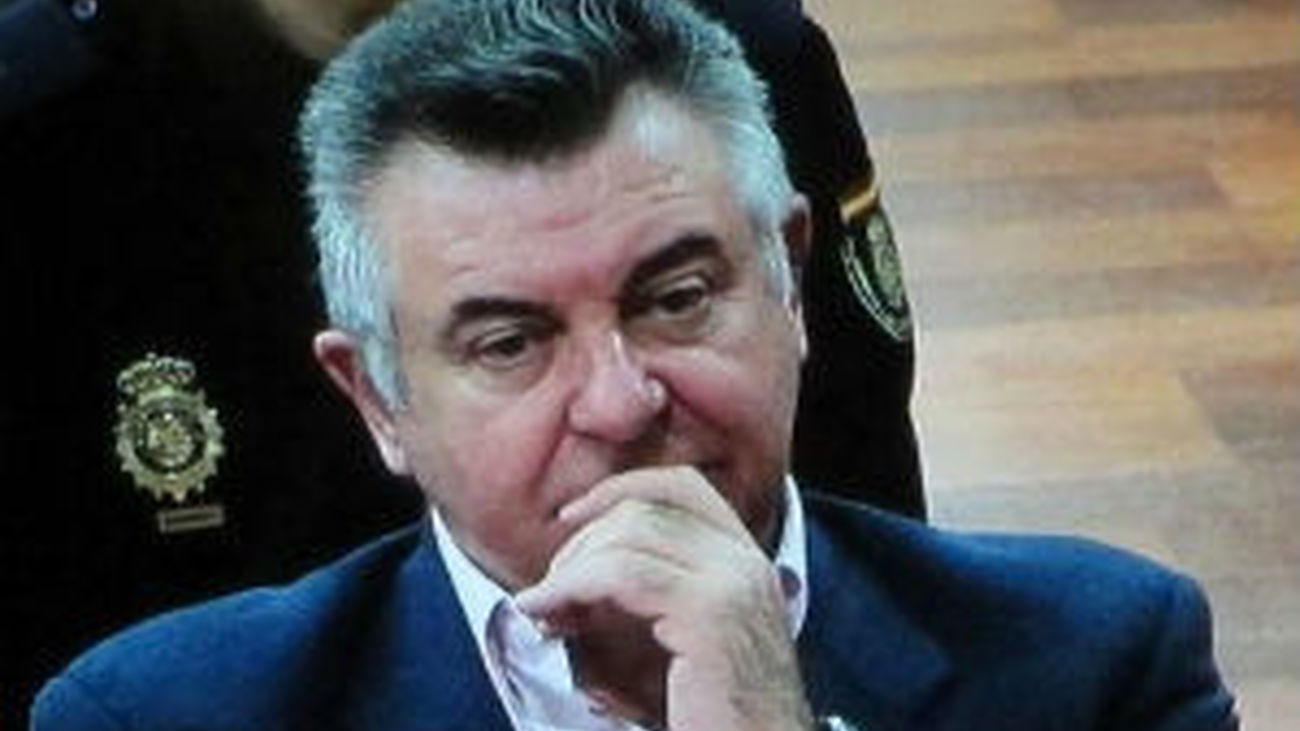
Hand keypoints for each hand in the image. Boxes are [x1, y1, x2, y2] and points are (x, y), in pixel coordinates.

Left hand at [514, 467, 812, 730]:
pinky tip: (544, 611)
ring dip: (570, 567)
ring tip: (541, 606)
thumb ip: (647, 598)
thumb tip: (569, 576)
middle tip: (547, 589)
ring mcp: (732, 582)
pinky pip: (622, 575)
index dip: (619, 489)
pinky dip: (571, 587)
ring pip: (629, 536)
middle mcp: (746, 562)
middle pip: (645, 509)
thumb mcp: (682, 645)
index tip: (571, 517)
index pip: (682, 487)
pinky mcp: (710, 612)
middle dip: (582, 542)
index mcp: (747, 563)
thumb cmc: (718, 719)